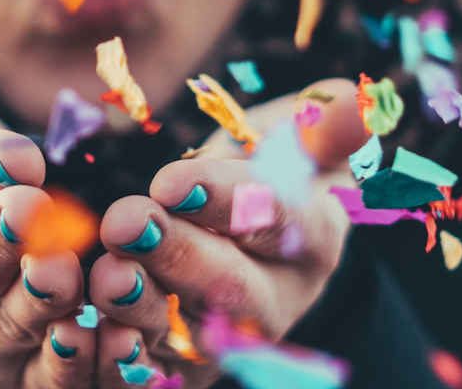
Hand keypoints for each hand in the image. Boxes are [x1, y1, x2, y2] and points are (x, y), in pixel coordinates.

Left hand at [88, 79, 364, 387]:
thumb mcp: (304, 134)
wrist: (243, 224)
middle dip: (178, 254)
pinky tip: (99, 336)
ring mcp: (234, 337)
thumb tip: (362, 100)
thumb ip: (327, 120)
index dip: (227, 200)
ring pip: (191, 335)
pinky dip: (130, 362)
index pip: (278, 218)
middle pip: (233, 286)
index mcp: (314, 234)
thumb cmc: (274, 165)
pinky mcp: (190, 365)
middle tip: (126, 222)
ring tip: (108, 276)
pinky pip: (161, 373)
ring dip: (144, 309)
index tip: (171, 181)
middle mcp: (281, 296)